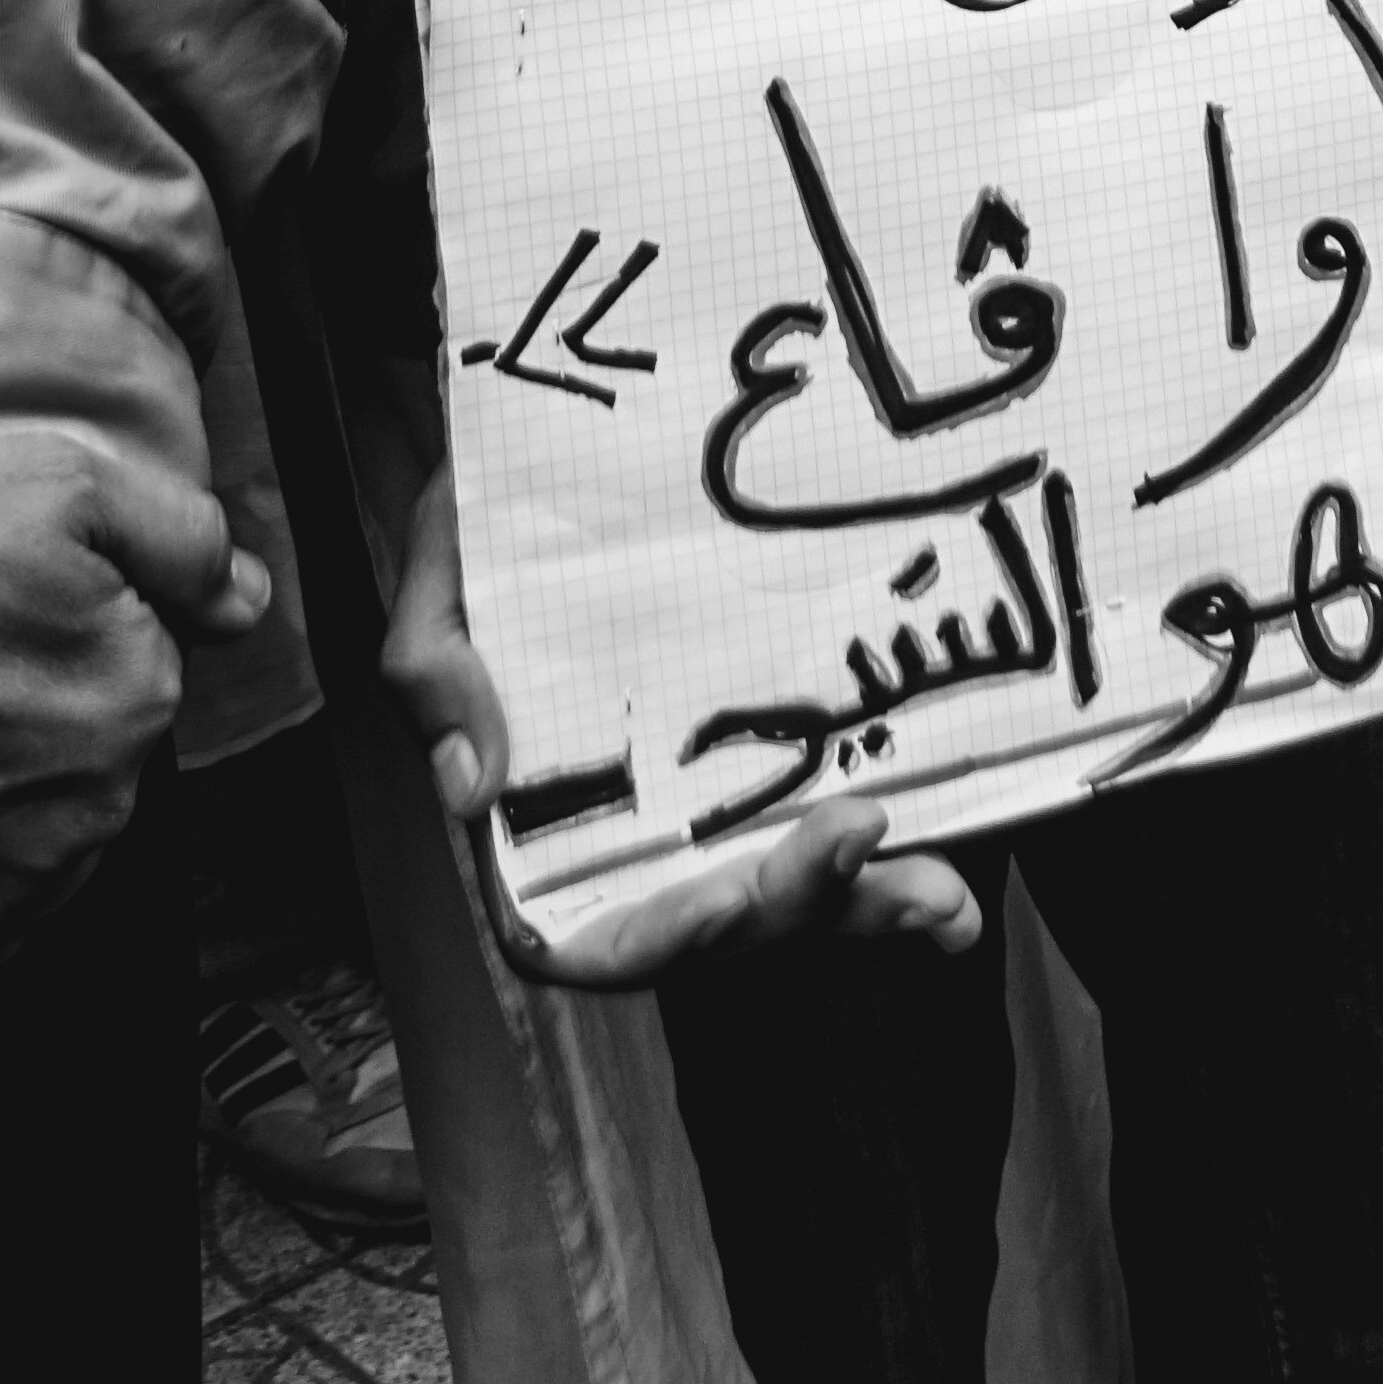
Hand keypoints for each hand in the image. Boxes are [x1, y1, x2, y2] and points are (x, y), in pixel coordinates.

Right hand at [0, 418, 264, 968]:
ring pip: (32, 824)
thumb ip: (179, 538)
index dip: (71, 629)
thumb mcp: (63, 485)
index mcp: (134, 698)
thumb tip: (244, 595)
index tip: (6, 612)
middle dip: (32, 711)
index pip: (141, 664)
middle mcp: (90, 809)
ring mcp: (15, 890)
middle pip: (89, 750)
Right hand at [382, 457, 980, 982]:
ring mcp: (721, 805)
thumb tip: (468, 788)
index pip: (589, 932)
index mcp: (544, 824)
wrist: (581, 446)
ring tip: (939, 897)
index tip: (724, 892)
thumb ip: (430, 661)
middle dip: (791, 907)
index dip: (658, 936)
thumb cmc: (503, 516)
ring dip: (868, 911)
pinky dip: (896, 882)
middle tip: (860, 832)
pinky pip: (842, 842)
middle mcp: (640, 836)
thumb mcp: (445, 565)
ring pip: (789, 900)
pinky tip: (953, 900)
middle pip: (714, 925)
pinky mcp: (792, 759)